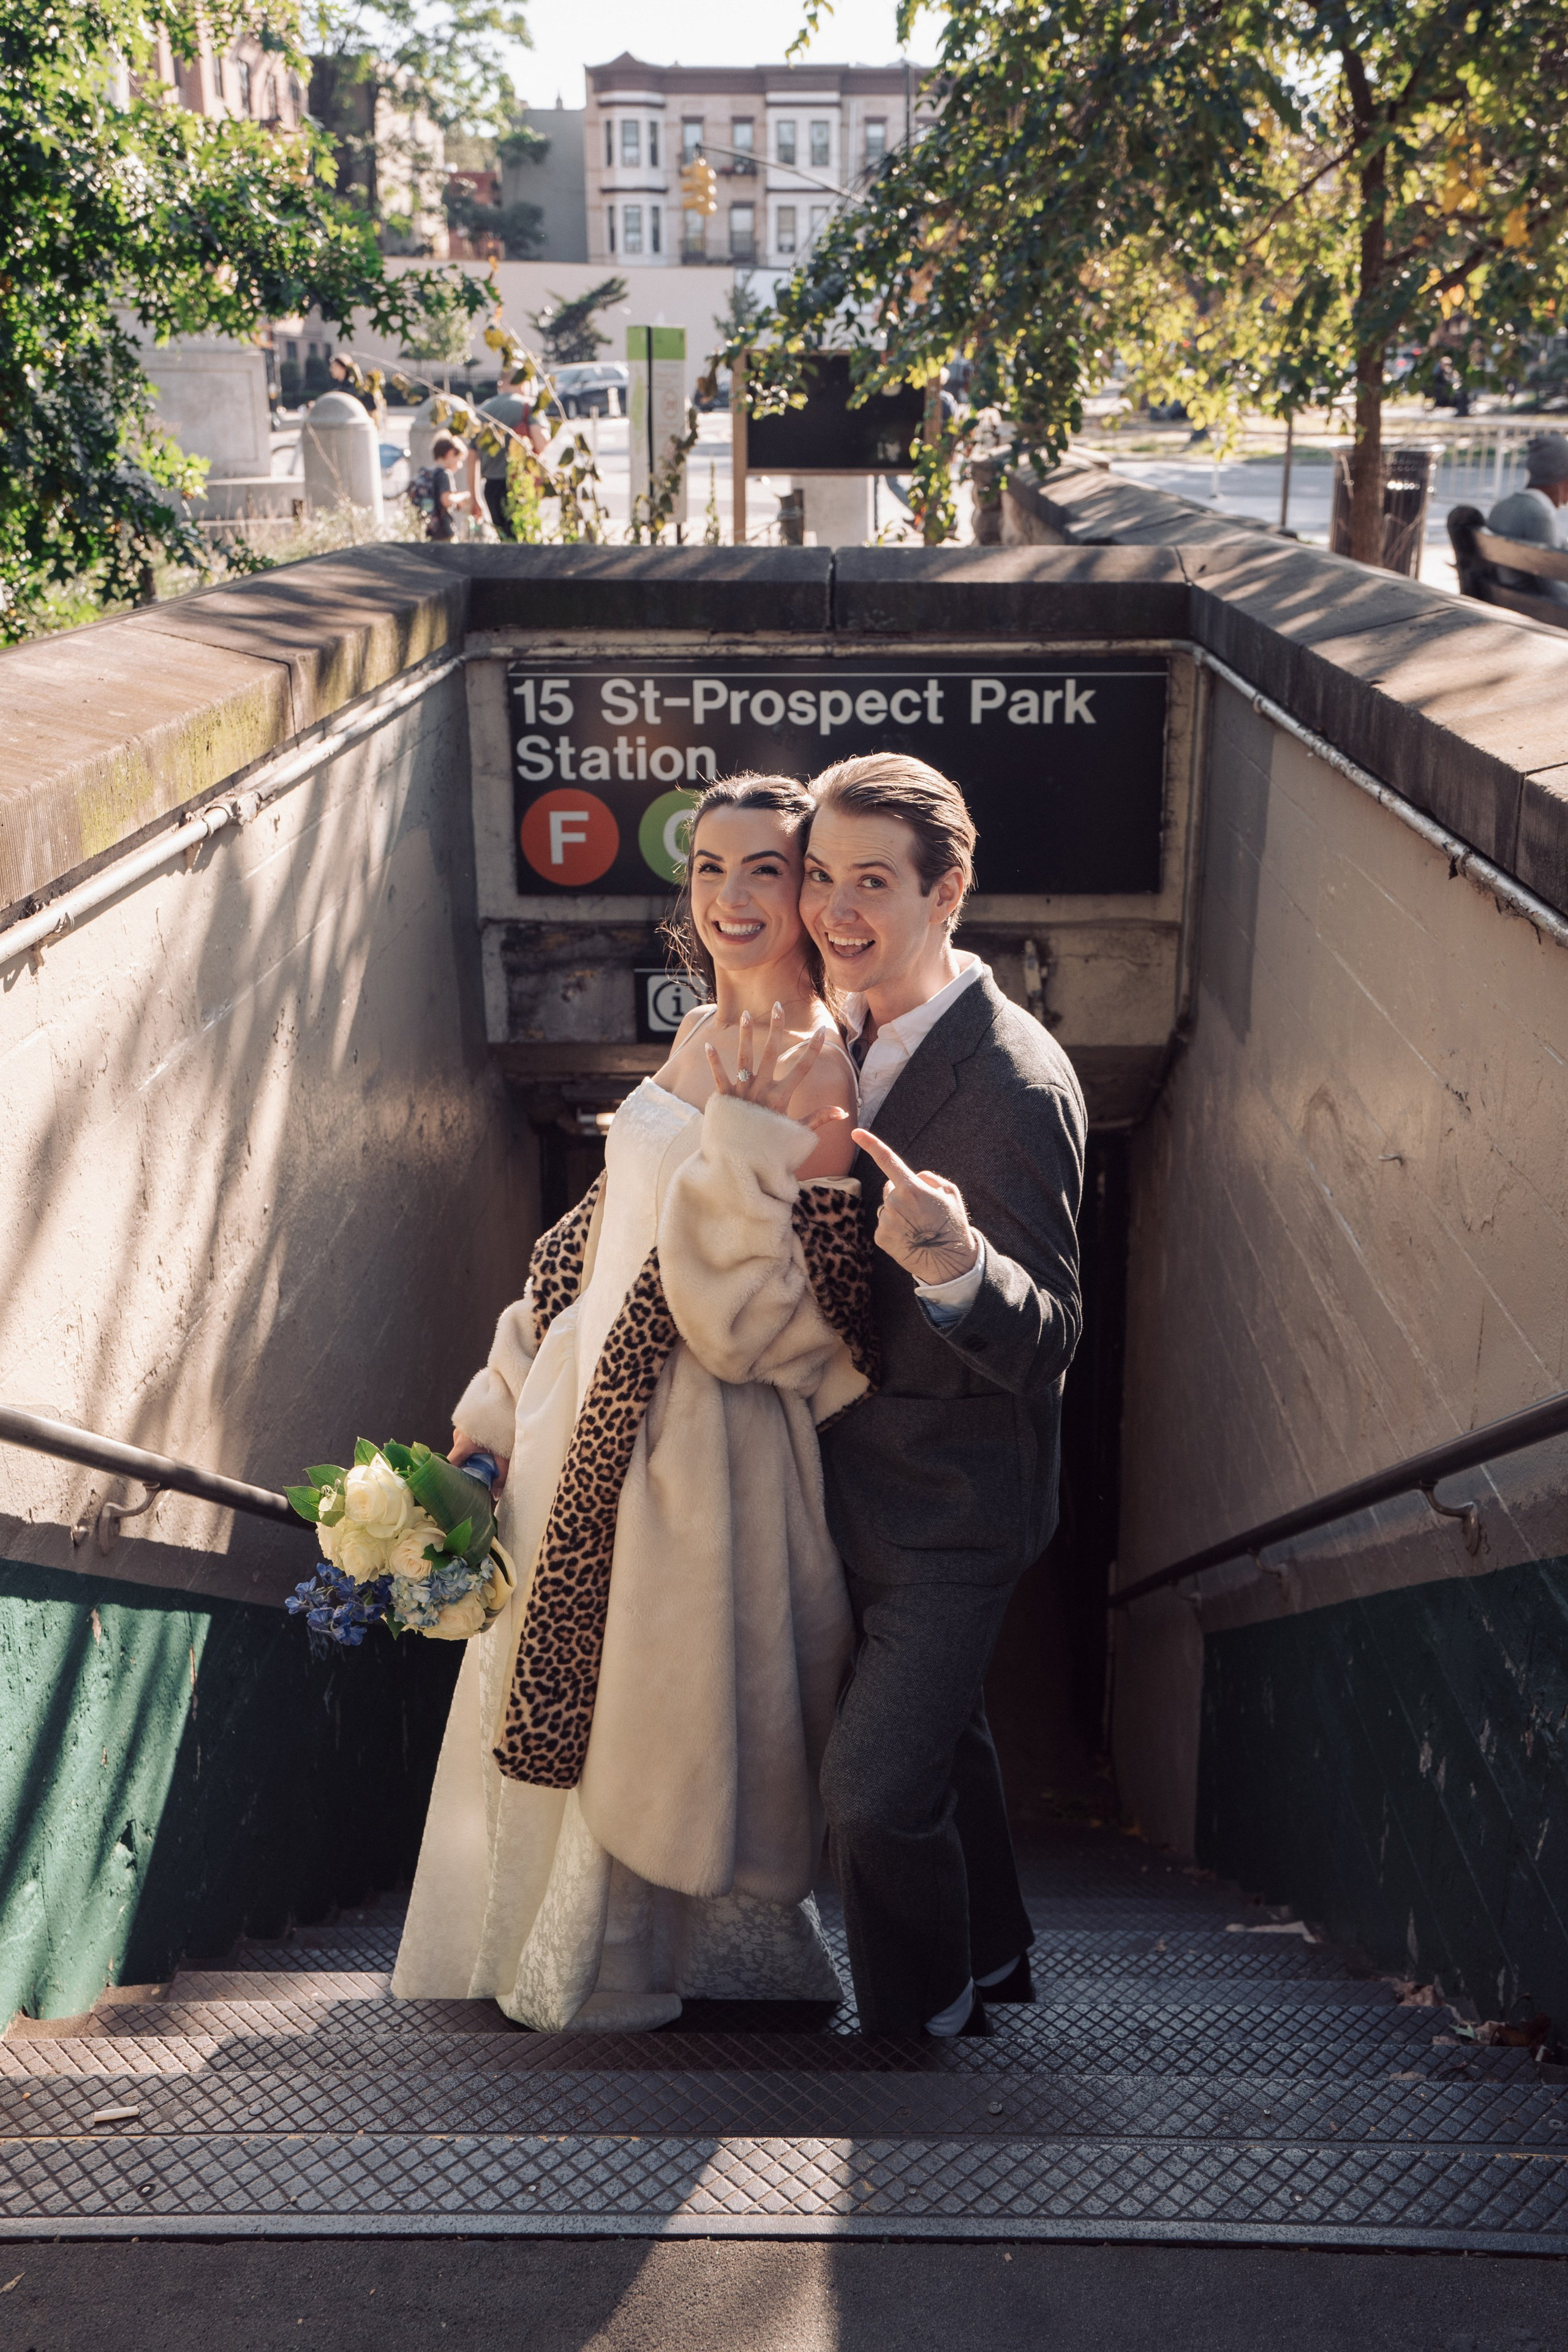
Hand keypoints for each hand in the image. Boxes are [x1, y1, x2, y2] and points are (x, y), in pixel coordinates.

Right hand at [450, 1427, 508, 1492]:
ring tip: (488, 1460)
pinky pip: (467, 1439)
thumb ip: (501, 1475)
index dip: (454, 1477)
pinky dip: (475, 1446)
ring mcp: (461, 1427)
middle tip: (481, 1475)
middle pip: (458, 1459)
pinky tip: (488, 1447)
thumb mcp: (504, 1453)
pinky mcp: (467, 1422)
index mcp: (462, 1444)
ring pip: (463, 1448)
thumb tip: (496, 1495)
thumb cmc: (504, 1426)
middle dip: (469, 1468)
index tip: (461, 1485)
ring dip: (473, 1456)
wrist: (507, 1398)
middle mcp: (458, 1435)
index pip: (450, 1466)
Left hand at [706, 1004, 851, 1139]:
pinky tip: (708, 1045)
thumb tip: (842, 1112)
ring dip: (745, 1036)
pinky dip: (714, 1063)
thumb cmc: (772, 1149)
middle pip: (771, 1054)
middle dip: (776, 1028)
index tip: (822, 1031)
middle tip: (778, 1006)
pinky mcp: (725, 1099)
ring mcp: (742, 1093)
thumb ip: (818, 1119)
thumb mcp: (797, 1135)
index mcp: (781, 1098)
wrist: (742, 1165)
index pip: (802, 1068)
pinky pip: (719, 1077)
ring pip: (744, 1059)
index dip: (813, 1049)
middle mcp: (762, 1091)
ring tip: (745, 1014)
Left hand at [851, 1130, 980, 1286]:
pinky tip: (909, 1237)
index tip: (855, 1132)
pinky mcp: (880, 1237)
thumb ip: (929, 1178)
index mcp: (911, 1188)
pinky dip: (894, 1228)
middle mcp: (894, 1202)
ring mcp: (885, 1221)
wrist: (948, 1262)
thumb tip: (912, 1176)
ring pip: (887, 1207)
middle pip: (890, 1188)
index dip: (870, 1144)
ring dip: (898, 1212)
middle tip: (921, 1211)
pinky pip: (884, 1223)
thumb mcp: (950, 1194)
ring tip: (917, 1227)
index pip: (887, 1160)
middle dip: (901, 1193)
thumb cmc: (952, 1225)